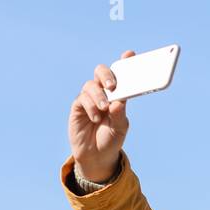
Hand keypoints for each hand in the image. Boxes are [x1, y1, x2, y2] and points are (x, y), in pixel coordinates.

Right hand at [68, 50, 133, 181]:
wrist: (97, 156)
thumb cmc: (111, 139)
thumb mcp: (119, 128)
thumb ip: (119, 114)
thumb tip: (119, 101)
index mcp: (118, 95)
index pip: (121, 76)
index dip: (125, 63)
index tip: (130, 54)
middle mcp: (103, 93)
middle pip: (102, 73)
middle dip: (107, 75)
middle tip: (112, 86)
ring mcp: (90, 98)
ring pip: (91, 85)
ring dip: (98, 96)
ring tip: (104, 109)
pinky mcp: (78, 106)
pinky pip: (82, 99)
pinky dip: (90, 106)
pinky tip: (95, 117)